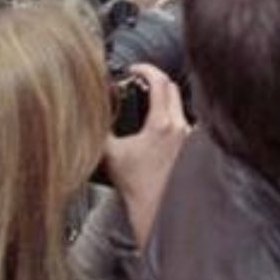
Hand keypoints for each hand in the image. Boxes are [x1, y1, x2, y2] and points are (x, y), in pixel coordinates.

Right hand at [102, 64, 191, 246]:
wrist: (157, 210)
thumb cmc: (137, 188)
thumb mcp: (111, 155)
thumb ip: (99, 132)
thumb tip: (85, 116)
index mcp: (163, 124)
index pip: (160, 81)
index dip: (145, 68)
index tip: (134, 68)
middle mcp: (182, 127)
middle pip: (173, 88)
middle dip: (154, 81)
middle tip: (138, 82)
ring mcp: (191, 137)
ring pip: (180, 105)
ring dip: (164, 99)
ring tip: (147, 103)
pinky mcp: (194, 148)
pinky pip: (184, 122)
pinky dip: (171, 117)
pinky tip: (158, 126)